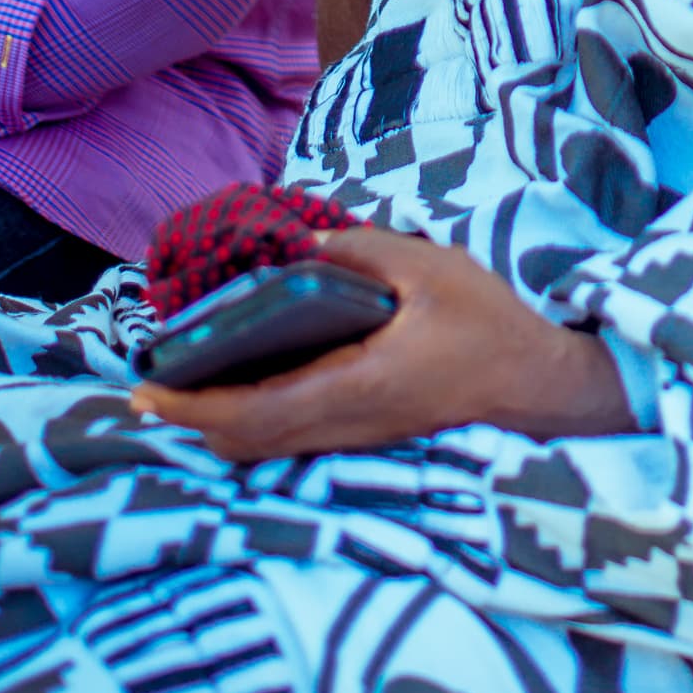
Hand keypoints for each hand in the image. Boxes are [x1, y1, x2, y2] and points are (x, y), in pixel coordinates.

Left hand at [130, 224, 635, 459]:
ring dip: (219, 423)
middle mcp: (348, 426)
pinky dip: (254, 420)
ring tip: (188, 381)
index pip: (254, 415)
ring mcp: (358, 439)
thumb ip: (361, 253)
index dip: (193, 407)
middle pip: (247, 444)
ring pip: (267, 448)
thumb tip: (301, 244)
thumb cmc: (489, 326)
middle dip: (191, 419)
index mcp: (357, 386)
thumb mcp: (429, 269)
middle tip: (151, 384)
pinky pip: (294, 439)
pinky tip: (249, 384)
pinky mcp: (369, 437)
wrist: (544, 388)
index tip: (148, 388)